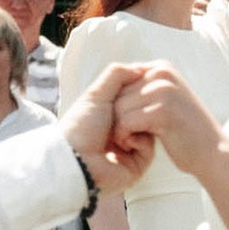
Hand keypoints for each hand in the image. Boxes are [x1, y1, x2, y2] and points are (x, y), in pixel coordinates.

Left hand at [57, 77, 155, 193]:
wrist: (78, 160)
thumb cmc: (83, 126)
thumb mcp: (98, 93)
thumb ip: (117, 74)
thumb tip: (140, 68)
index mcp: (112, 112)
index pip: (133, 92)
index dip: (130, 90)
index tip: (123, 93)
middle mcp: (123, 127)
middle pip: (142, 106)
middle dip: (126, 110)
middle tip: (111, 119)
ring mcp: (132, 144)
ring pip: (148, 123)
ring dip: (129, 126)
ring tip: (114, 137)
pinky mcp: (140, 161)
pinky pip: (150, 142)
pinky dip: (137, 141)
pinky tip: (124, 148)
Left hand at [95, 61, 221, 179]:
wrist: (212, 153)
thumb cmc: (184, 131)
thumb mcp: (165, 100)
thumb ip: (144, 87)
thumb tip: (112, 82)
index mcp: (161, 67)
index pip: (120, 80)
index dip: (119, 105)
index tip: (133, 123)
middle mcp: (162, 73)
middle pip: (117, 94)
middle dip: (119, 118)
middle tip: (133, 135)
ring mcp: (164, 90)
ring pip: (118, 108)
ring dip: (120, 130)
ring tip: (135, 139)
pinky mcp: (163, 110)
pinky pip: (126, 122)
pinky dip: (126, 137)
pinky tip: (137, 145)